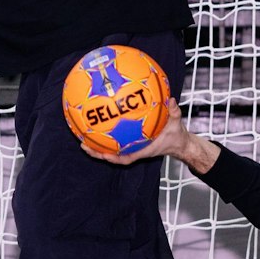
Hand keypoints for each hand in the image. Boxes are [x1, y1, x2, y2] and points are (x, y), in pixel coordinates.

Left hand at [80, 101, 219, 173]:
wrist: (178, 141)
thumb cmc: (175, 135)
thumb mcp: (176, 122)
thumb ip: (174, 111)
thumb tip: (171, 100)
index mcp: (144, 149)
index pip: (127, 157)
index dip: (114, 157)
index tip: (104, 155)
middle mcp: (134, 149)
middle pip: (112, 154)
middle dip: (98, 152)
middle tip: (83, 145)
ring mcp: (131, 145)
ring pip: (111, 147)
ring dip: (96, 144)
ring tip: (81, 137)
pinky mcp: (130, 139)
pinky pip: (116, 137)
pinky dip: (105, 132)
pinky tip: (96, 124)